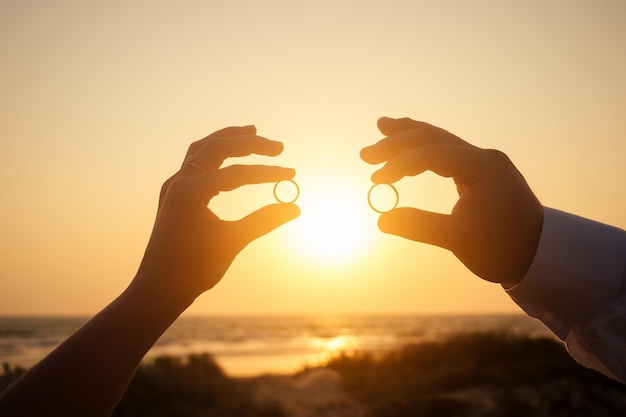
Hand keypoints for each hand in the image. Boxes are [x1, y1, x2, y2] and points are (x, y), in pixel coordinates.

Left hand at [134, 125, 299, 308]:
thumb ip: (264, 221)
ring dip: (227, 139)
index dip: (267, 173)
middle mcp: (178, 182)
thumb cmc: (193, 270)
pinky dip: (215, 156)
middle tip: (278, 147)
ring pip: (202, 150)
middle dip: (248, 143)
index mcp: (189, 191)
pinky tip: (229, 160)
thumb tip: (295, 207)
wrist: (157, 289)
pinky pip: (195, 164)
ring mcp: (173, 187)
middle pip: (216, 147)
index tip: (291, 174)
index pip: (236, 173)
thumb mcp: (232, 242)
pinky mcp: (174, 195)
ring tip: (252, 132)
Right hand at [361, 117, 542, 284]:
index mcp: (483, 166)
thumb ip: (419, 226)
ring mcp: (484, 163)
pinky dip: (424, 149)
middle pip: (433, 138)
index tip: (376, 179)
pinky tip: (410, 148)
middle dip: (397, 142)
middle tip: (366, 152)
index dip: (399, 164)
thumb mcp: (459, 240)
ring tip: (383, 126)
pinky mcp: (482, 173)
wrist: (542, 255)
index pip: (431, 154)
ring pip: (440, 140)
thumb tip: (381, 220)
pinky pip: (447, 153)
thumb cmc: (504, 249)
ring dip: (409, 137)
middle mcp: (484, 157)